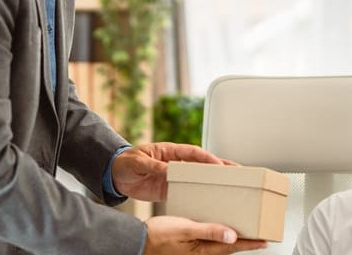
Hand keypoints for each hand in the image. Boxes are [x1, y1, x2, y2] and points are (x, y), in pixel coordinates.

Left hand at [112, 142, 229, 201]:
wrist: (113, 176)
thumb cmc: (125, 162)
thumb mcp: (139, 162)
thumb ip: (155, 167)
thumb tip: (170, 170)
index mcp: (170, 151)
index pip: (193, 153)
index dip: (207, 158)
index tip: (219, 165)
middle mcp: (175, 163)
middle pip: (202, 164)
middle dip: (220, 167)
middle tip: (238, 171)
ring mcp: (173, 177)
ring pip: (198, 179)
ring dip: (213, 182)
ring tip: (232, 186)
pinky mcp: (168, 189)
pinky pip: (186, 192)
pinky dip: (197, 195)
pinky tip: (209, 200)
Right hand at [143, 215, 267, 253]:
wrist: (138, 241)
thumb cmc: (158, 236)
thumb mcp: (186, 230)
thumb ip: (209, 231)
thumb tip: (232, 235)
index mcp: (203, 250)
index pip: (233, 246)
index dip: (250, 243)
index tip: (265, 241)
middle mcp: (201, 253)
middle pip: (228, 248)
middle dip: (244, 243)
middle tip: (260, 238)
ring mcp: (194, 252)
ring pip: (219, 246)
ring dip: (232, 241)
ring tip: (244, 234)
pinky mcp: (188, 248)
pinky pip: (208, 244)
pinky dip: (218, 238)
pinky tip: (219, 232)